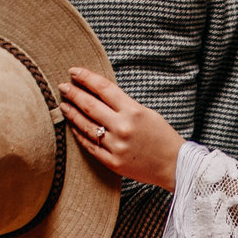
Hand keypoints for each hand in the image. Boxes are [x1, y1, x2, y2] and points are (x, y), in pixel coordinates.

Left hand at [60, 68, 179, 189]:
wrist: (174, 165)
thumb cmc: (162, 136)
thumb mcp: (146, 112)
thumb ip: (123, 104)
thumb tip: (98, 94)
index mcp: (133, 111)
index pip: (103, 88)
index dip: (86, 77)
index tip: (74, 71)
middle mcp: (123, 127)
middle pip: (90, 105)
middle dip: (73, 93)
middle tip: (62, 87)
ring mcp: (116, 146)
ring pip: (86, 126)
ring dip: (72, 113)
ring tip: (63, 105)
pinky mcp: (112, 162)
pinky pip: (90, 146)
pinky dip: (79, 134)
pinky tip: (73, 126)